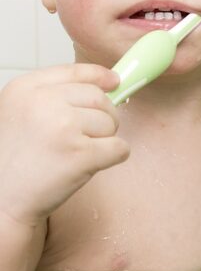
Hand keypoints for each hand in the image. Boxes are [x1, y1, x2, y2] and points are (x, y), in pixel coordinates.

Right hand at [0, 64, 129, 225]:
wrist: (2, 198)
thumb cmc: (13, 159)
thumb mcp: (19, 111)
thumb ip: (54, 93)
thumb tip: (109, 81)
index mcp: (25, 89)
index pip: (76, 72)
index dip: (100, 77)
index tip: (114, 82)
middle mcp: (43, 103)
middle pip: (100, 98)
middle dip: (103, 116)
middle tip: (86, 136)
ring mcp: (63, 127)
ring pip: (111, 123)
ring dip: (104, 140)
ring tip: (76, 153)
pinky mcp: (81, 154)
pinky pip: (119, 148)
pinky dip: (114, 157)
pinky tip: (92, 165)